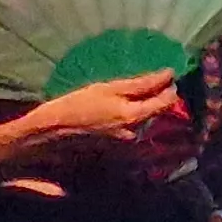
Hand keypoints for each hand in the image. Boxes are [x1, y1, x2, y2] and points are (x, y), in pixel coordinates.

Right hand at [22, 69, 180, 143]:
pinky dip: (131, 117)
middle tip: (150, 82)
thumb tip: (169, 75)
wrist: (52, 131)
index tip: (167, 74)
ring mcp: (126, 143)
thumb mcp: (109, 88)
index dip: (170, 86)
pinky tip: (116, 110)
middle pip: (157, 112)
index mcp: (135, 117)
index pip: (167, 102)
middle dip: (157, 98)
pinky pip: (132, 128)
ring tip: (131, 95)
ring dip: (143, 107)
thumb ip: (142, 83)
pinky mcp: (116, 147)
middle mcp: (135, 133)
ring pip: (144, 120)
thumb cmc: (77, 104)